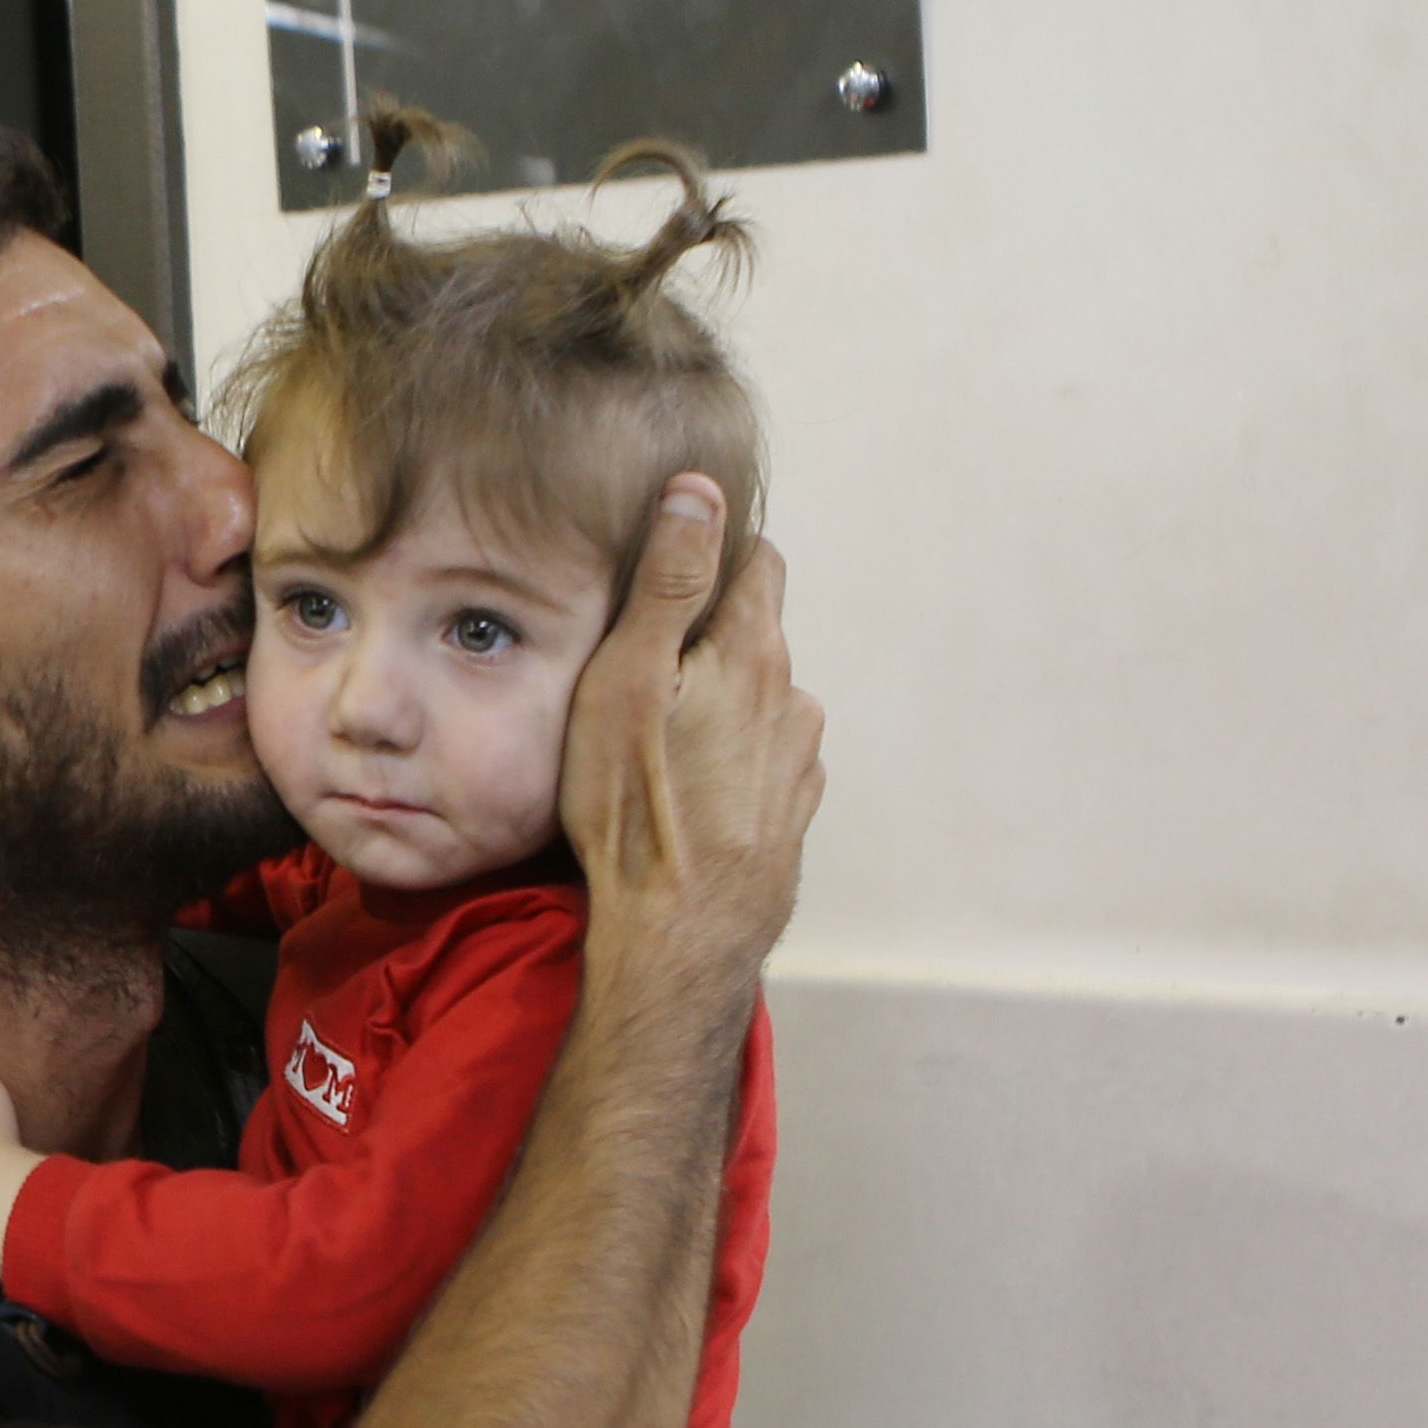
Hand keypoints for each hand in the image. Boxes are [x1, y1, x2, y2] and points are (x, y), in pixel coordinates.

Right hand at [559, 481, 822, 983]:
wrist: (679, 938)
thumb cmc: (636, 807)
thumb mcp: (628, 677)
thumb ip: (668, 580)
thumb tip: (699, 489)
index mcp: (755, 653)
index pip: (757, 562)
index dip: (713, 555)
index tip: (669, 572)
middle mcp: (794, 700)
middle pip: (755, 638)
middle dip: (707, 641)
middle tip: (642, 672)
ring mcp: (799, 764)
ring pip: (760, 705)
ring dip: (720, 708)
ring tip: (658, 745)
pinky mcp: (791, 818)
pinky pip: (762, 766)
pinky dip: (730, 766)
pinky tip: (685, 796)